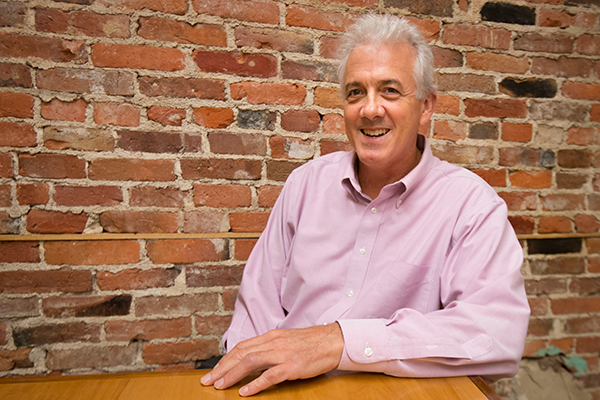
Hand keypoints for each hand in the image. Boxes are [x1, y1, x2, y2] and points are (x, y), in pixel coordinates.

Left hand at [200, 323, 343, 395]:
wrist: (332, 341)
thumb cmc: (310, 343)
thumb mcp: (286, 340)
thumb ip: (269, 347)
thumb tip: (252, 357)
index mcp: (270, 336)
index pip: (242, 347)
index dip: (226, 359)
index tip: (214, 371)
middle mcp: (273, 343)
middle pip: (241, 354)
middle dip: (222, 368)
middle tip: (208, 380)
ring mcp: (282, 354)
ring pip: (250, 362)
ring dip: (232, 375)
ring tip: (220, 385)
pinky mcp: (291, 366)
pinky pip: (269, 376)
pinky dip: (254, 384)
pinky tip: (244, 392)